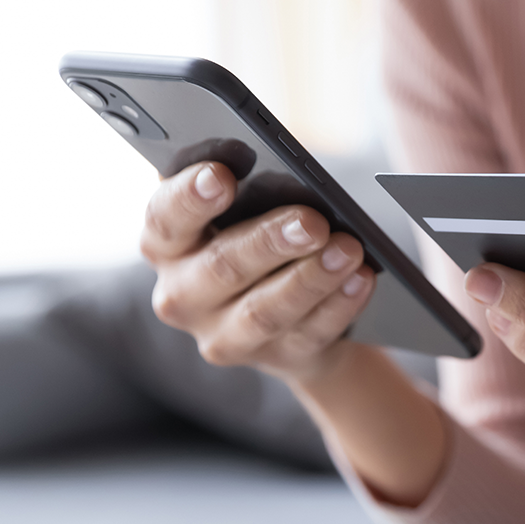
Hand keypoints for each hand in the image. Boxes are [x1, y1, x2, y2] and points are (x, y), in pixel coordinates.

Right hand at [140, 161, 375, 383]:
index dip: (189, 197)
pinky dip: (339, 305)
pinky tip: (360, 279)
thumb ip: (245, 186)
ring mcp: (225, 335)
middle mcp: (183, 295)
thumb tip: (281, 166)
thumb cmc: (256, 235)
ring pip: (266, 310)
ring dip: (311, 278)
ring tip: (348, 249)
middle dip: (270, 241)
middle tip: (312, 221)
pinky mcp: (274, 357)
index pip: (164, 218)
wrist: (287, 311)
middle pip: (222, 267)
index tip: (221, 176)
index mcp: (166, 244)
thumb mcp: (239, 208)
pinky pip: (309, 333)